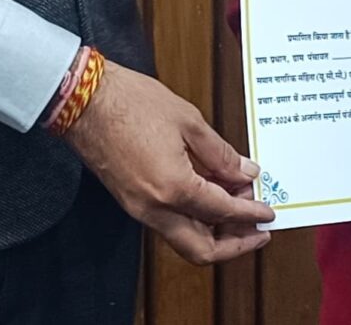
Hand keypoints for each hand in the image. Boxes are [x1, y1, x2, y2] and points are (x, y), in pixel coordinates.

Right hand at [63, 63, 275, 263]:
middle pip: (202, 250)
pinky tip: (209, 198)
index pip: (223, 212)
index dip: (251, 214)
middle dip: (235, 245)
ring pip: (184, 241)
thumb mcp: (188, 121)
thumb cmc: (129, 102)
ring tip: (237, 210)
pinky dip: (194, 220)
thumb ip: (221, 153)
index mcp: (173, 188)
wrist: (83, 100)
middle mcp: (154, 208)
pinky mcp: (131, 202)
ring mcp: (139, 209)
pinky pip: (169, 225)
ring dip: (214, 233)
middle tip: (257, 229)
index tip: (268, 213)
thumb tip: (245, 173)